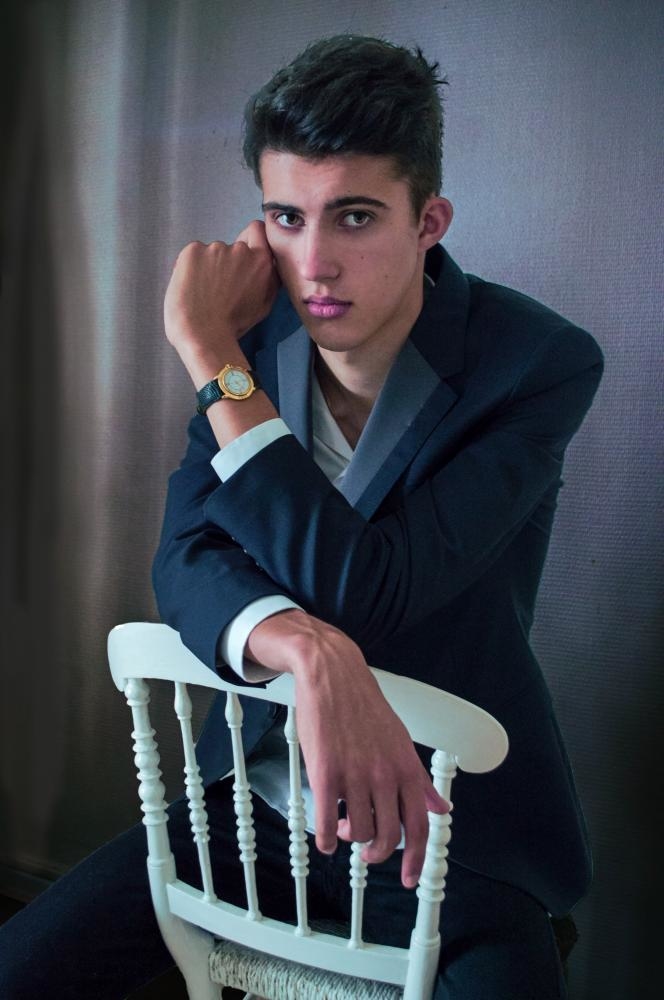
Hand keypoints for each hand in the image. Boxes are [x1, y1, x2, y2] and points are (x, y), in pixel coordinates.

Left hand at [164, 221, 279, 374]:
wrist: (203, 334)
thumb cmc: (233, 326)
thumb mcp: (263, 305)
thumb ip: (268, 280)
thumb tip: (267, 267)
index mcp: (262, 261)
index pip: (257, 230)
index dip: (249, 240)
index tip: (241, 257)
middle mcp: (241, 249)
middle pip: (233, 247)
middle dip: (227, 263)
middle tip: (219, 289)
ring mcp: (215, 248)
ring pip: (211, 253)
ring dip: (208, 267)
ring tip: (203, 293)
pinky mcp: (193, 251)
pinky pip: (193, 255)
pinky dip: (190, 268)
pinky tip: (191, 288)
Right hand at [246, 610, 449, 887]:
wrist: (333, 675)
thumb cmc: (364, 707)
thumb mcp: (400, 741)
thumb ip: (419, 780)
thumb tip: (441, 808)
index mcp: (406, 767)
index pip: (418, 826)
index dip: (416, 860)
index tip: (410, 879)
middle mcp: (385, 775)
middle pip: (387, 837)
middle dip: (376, 852)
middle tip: (367, 851)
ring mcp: (355, 775)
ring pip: (358, 831)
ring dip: (350, 838)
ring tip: (344, 825)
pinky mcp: (326, 772)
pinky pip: (327, 823)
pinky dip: (326, 838)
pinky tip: (325, 835)